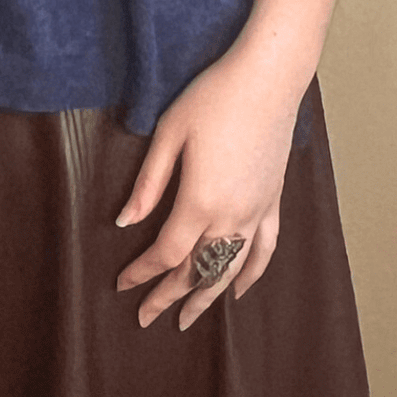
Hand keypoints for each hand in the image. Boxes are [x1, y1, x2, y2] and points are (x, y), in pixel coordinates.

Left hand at [113, 47, 301, 330]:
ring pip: (230, 271)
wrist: (267, 79)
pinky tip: (239, 291)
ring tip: (188, 318)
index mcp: (200, 202)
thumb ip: (148, 184)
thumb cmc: (213, 98)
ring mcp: (257, 212)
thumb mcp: (170, 134)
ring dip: (207, 298)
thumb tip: (125, 221)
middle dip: (169, 296)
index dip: (142, 273)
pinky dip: (251, 276)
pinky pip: (264, 251)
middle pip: (197, 271)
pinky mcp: (273, 201)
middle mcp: (231, 217)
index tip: (122, 285)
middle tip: (147, 317)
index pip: (166, 253)